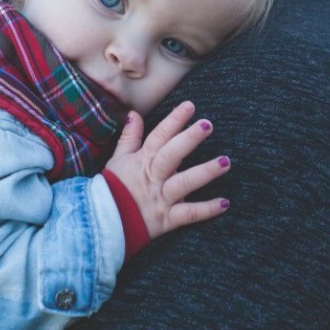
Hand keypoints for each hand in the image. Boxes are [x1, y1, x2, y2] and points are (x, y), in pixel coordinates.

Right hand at [104, 101, 230, 238]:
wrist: (104, 222)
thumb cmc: (113, 188)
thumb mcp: (117, 159)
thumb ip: (129, 137)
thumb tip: (134, 114)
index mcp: (143, 161)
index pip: (159, 137)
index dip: (173, 120)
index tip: (189, 106)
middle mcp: (153, 178)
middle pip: (172, 155)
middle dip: (189, 139)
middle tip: (207, 125)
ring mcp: (161, 198)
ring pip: (184, 183)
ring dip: (205, 172)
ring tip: (225, 162)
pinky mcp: (167, 219)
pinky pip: (189, 214)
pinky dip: (207, 209)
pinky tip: (225, 203)